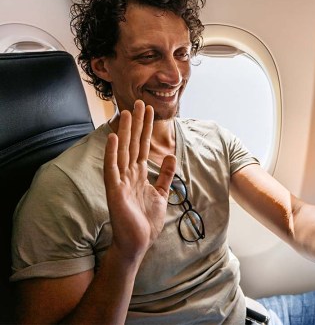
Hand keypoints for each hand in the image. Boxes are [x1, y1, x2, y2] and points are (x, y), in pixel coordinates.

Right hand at [104, 100, 175, 262]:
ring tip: (126, 112)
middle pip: (134, 143)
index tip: (149, 110)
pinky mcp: (114, 190)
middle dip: (137, 123)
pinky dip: (112, 153)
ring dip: (124, 131)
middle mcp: (129, 174)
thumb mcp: (161, 194)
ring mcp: (121, 181)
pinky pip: (112, 169)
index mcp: (139, 174)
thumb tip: (171, 157)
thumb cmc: (146, 221)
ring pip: (123, 151)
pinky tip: (113, 138)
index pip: (144, 145)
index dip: (147, 128)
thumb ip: (166, 176)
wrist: (137, 243)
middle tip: (139, 102)